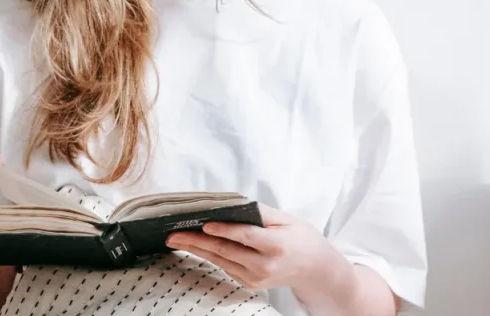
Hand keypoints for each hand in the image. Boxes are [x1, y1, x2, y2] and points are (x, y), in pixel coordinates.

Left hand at [165, 204, 351, 295]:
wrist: (315, 269)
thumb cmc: (302, 238)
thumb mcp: (287, 219)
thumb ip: (261, 213)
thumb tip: (235, 205)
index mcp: (276, 245)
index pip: (244, 237)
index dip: (223, 230)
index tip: (204, 224)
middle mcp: (264, 266)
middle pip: (226, 252)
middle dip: (196, 242)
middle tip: (174, 234)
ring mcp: (256, 278)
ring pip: (221, 261)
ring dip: (197, 250)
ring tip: (177, 239)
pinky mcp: (250, 284)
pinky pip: (226, 267)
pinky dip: (210, 256)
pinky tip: (195, 246)